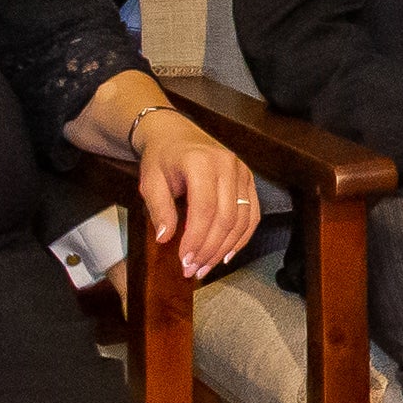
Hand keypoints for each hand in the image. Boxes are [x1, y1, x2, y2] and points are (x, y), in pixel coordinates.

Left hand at [126, 108, 260, 281]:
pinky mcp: (248, 179)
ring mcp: (242, 171)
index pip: (204, 209)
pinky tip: (228, 253)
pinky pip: (253, 213)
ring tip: (207, 266)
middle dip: (210, 249)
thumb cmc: (161, 157)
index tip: (185, 260)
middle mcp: (227, 165)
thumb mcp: (150, 181)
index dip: (197, 239)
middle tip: (194, 270)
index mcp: (201, 163)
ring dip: (226, 248)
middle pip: (226, 217)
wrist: (175, 133)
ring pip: (243, 219)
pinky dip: (243, 237)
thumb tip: (165, 238)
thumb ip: (159, 209)